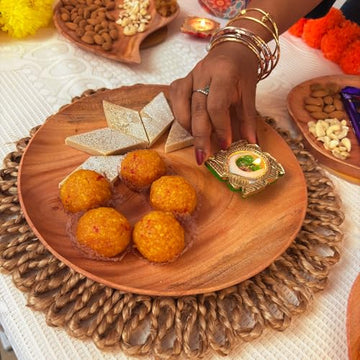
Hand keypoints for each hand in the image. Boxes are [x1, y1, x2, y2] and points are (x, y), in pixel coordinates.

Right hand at [169, 42, 258, 164]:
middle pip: (197, 110)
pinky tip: (190, 125)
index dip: (220, 128)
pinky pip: (175, 100)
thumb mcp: (250, 93)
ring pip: (181, 107)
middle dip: (200, 137)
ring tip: (199, 141)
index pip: (217, 106)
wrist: (233, 48)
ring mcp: (189, 76)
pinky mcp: (181, 80)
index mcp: (224, 74)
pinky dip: (181, 116)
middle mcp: (202, 73)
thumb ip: (248, 119)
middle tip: (203, 157)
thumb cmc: (242, 71)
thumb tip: (250, 144)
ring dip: (188, 128)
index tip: (225, 145)